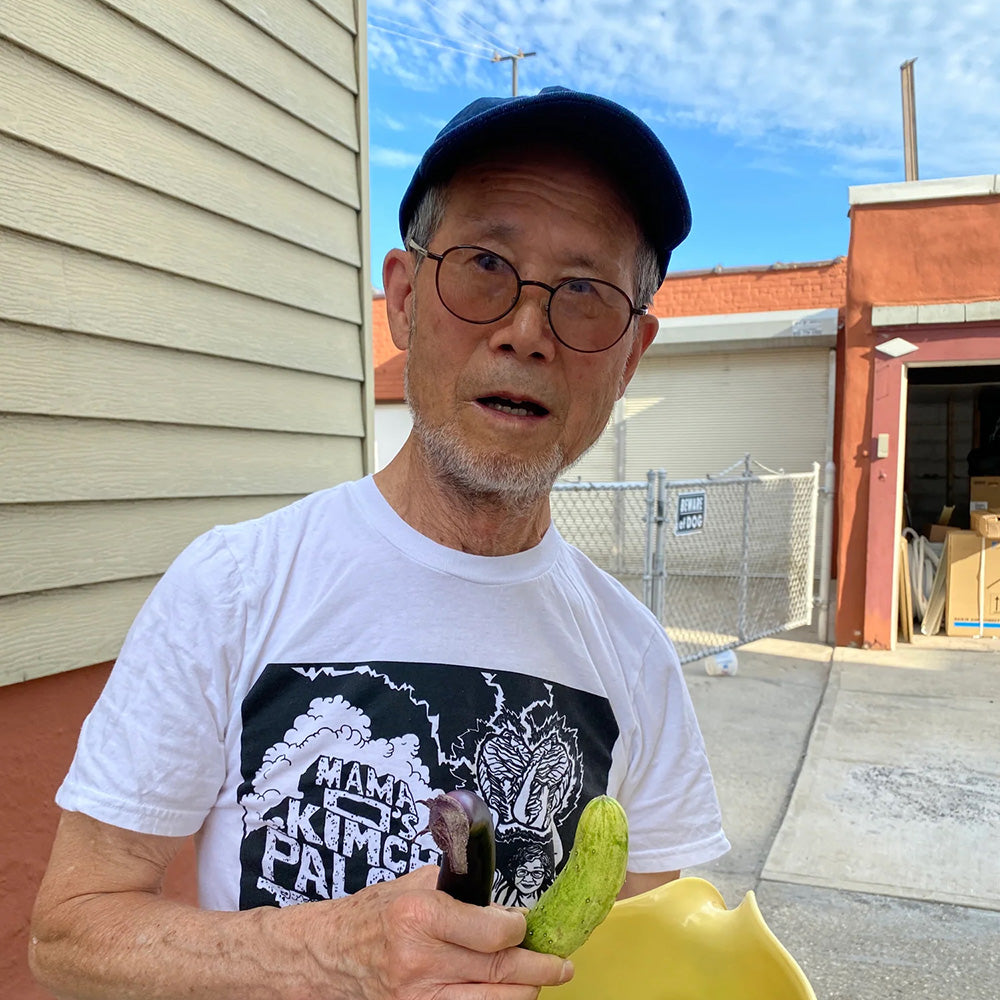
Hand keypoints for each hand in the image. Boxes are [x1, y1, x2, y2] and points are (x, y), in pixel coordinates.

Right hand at [283, 865, 572, 999]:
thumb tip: (502, 898)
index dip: (521, 929)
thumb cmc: (371, 915)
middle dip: (540, 968)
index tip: (527, 923)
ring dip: (524, 993)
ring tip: (539, 981)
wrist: (327, 956)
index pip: (494, 932)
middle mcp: (420, 962)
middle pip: (500, 971)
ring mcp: (417, 999)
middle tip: (561, 964)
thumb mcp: (413, 885)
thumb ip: (459, 890)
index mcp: (420, 917)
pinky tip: (506, 996)